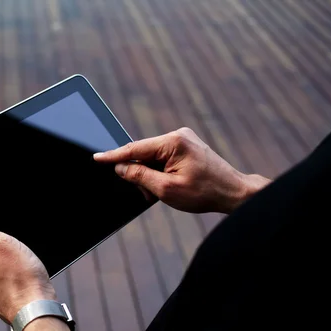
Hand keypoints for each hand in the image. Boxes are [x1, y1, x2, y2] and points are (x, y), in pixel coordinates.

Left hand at [0, 208, 55, 323]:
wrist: (36, 309)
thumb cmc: (22, 278)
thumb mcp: (0, 243)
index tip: (10, 250)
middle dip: (4, 253)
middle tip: (17, 262)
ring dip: (10, 267)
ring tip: (20, 273)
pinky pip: (4, 281)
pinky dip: (13, 279)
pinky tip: (21, 283)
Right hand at [94, 127, 269, 213]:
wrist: (234, 193)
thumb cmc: (205, 192)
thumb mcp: (166, 189)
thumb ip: (139, 176)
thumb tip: (120, 167)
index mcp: (173, 142)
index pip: (134, 149)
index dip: (113, 156)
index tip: (96, 158)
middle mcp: (178, 135)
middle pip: (143, 154)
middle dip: (139, 174)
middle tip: (147, 194)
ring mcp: (183, 140)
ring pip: (152, 158)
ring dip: (150, 176)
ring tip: (162, 193)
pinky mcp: (186, 147)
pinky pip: (162, 158)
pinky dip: (159, 173)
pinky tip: (167, 185)